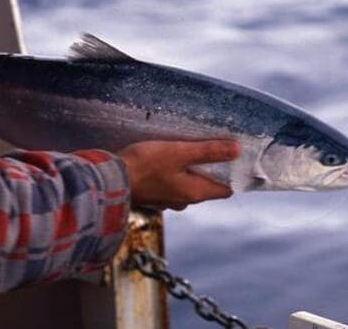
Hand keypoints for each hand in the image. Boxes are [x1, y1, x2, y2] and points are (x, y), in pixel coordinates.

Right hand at [118, 140, 239, 210]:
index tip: (232, 155)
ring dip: (190, 170)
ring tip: (186, 150)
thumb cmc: (144, 166)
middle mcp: (184, 201)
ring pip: (188, 184)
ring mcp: (167, 200)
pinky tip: (166, 160)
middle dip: (211, 169)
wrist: (110, 180)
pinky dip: (174, 173)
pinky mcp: (153, 195)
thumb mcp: (179, 152)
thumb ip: (208, 151)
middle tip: (209, 146)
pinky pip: (171, 184)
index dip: (232, 173)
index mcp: (195, 193)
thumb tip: (237, 150)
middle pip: (207, 185)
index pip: (226, 189)